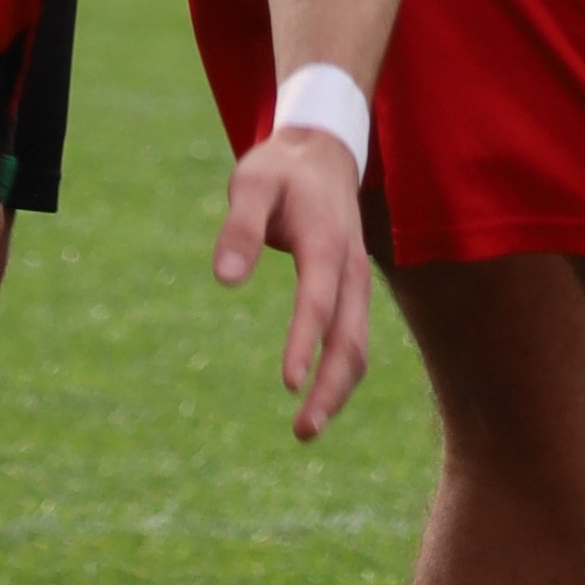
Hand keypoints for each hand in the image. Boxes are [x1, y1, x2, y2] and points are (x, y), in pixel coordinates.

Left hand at [214, 120, 373, 444]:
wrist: (325, 152)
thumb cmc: (281, 169)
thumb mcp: (252, 183)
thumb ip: (240, 227)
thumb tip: (225, 279)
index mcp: (326, 243)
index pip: (318, 302)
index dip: (304, 342)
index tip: (289, 383)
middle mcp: (351, 269)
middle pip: (350, 339)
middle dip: (330, 388)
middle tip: (302, 431)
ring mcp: (357, 283)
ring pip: (358, 347)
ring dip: (338, 390)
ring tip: (305, 429)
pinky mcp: (352, 292)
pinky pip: (354, 340)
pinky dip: (341, 374)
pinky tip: (317, 398)